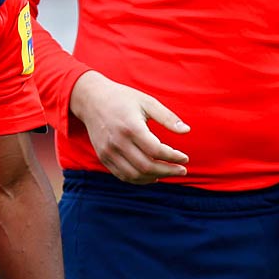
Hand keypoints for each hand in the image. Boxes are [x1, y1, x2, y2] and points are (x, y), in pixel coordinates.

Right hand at [69, 70, 190, 183]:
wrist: (91, 100)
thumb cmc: (123, 99)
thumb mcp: (147, 102)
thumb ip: (167, 117)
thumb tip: (186, 131)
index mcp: (131, 127)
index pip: (156, 151)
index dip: (173, 157)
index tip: (185, 158)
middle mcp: (118, 142)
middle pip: (147, 166)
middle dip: (168, 171)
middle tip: (182, 170)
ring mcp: (108, 152)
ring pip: (135, 175)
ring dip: (155, 177)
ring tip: (168, 173)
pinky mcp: (103, 157)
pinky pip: (123, 175)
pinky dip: (139, 180)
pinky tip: (152, 176)